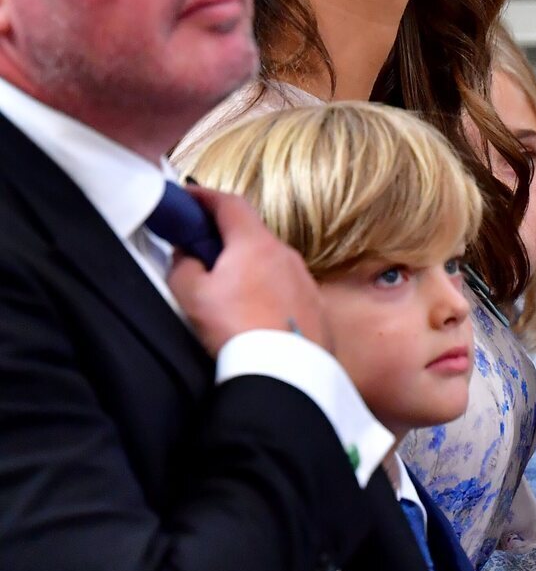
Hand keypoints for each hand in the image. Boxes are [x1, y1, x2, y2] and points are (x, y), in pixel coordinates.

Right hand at [168, 185, 331, 356]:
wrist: (285, 373)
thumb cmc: (237, 331)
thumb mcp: (193, 297)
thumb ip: (183, 267)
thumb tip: (186, 256)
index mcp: (255, 243)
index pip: (230, 204)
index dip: (206, 197)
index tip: (189, 198)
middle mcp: (286, 255)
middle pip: (252, 234)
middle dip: (226, 238)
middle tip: (202, 250)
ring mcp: (305, 280)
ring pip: (271, 264)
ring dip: (249, 268)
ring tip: (227, 291)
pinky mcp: (316, 307)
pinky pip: (287, 290)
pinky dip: (268, 293)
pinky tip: (255, 315)